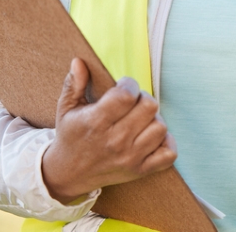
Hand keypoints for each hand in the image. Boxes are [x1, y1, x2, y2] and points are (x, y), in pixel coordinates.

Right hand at [41, 58, 176, 203]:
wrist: (68, 175)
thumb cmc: (71, 136)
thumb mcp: (66, 109)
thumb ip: (74, 83)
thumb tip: (79, 61)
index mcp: (96, 123)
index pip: (127, 95)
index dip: (129, 85)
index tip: (123, 86)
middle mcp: (115, 142)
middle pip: (149, 107)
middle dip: (143, 98)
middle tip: (132, 102)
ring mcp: (130, 158)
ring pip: (161, 127)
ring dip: (153, 120)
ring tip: (139, 120)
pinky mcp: (140, 171)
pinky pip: (169, 154)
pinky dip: (166, 143)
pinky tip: (151, 137)